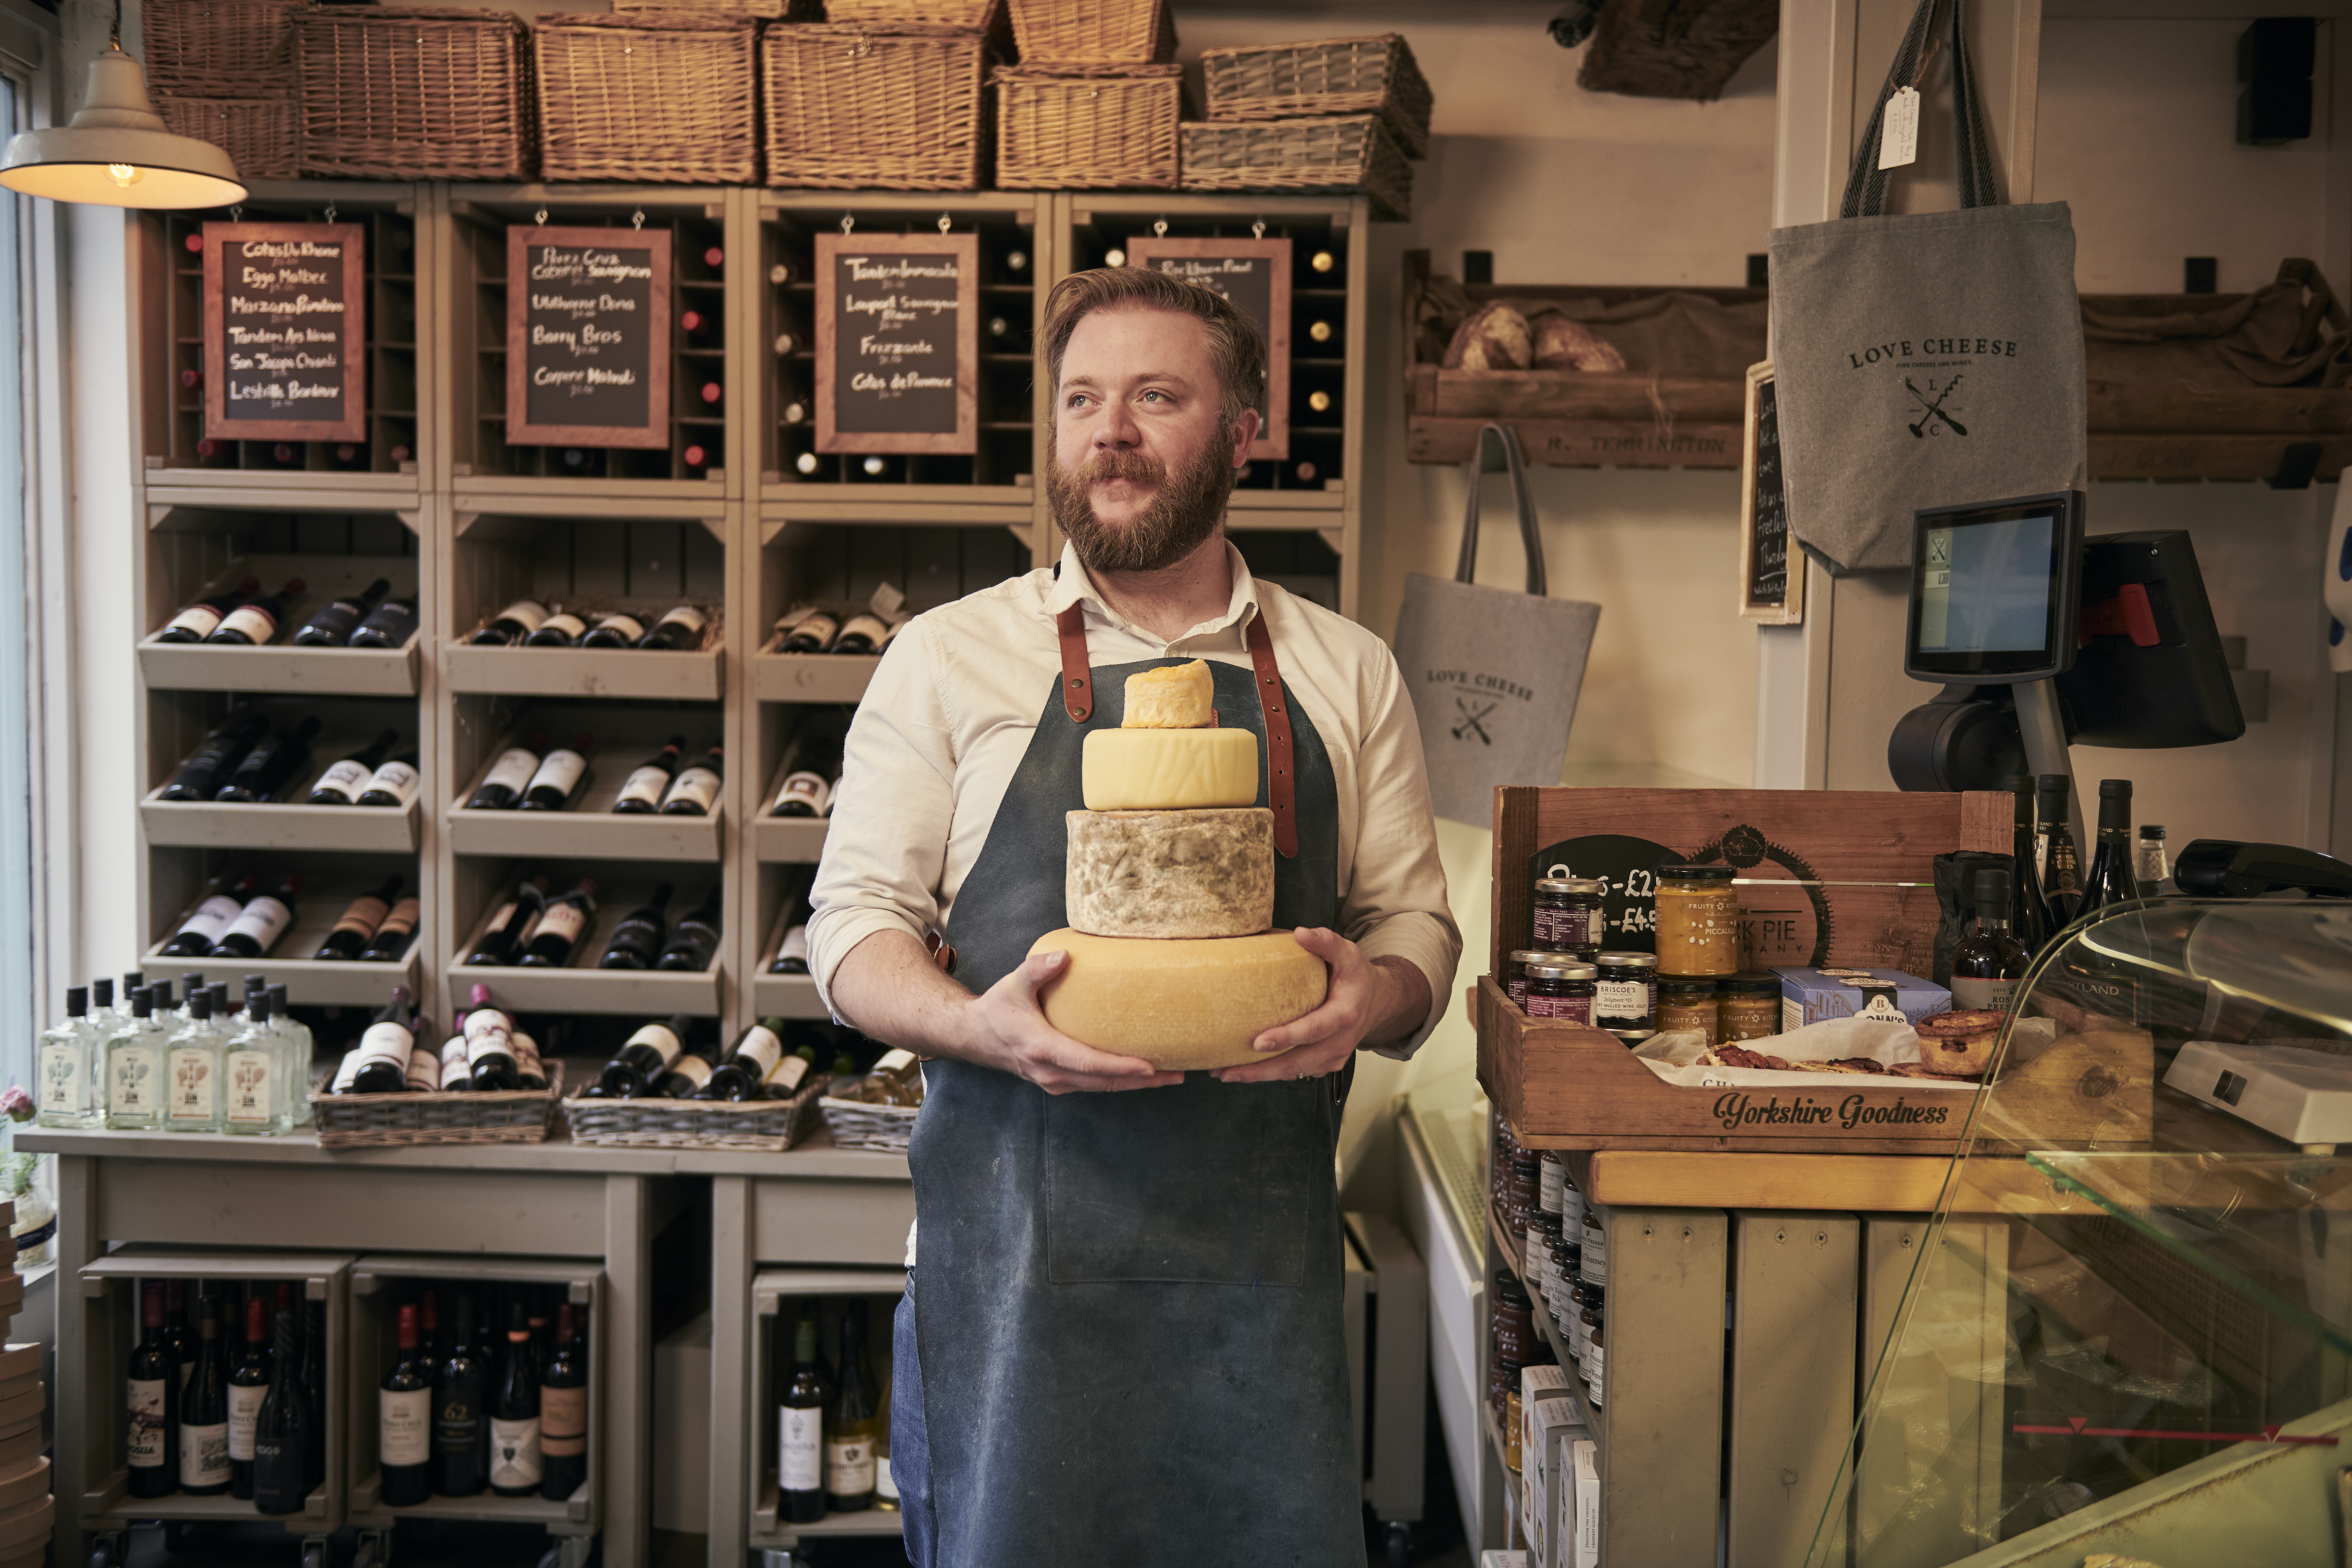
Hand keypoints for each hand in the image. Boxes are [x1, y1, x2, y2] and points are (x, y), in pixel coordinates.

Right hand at [966, 948, 1183, 1095]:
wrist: (975, 1037)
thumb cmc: (998, 1009)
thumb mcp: (1013, 984)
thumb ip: (1037, 969)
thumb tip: (1064, 955)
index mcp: (1042, 1048)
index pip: (1088, 1063)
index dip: (1120, 1066)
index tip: (1150, 1066)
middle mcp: (1051, 1072)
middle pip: (1103, 1082)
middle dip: (1142, 1080)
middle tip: (1178, 1074)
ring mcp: (1055, 1082)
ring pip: (1102, 1088)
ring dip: (1135, 1084)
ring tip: (1170, 1076)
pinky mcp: (1059, 1082)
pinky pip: (1094, 1085)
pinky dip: (1119, 1081)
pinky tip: (1142, 1074)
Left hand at [1213, 927, 1384, 1085]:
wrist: (1376, 1002)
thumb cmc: (1356, 976)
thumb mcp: (1348, 953)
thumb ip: (1325, 941)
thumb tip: (1299, 933)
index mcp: (1344, 1015)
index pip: (1313, 1029)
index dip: (1287, 1037)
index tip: (1258, 1042)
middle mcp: (1339, 1042)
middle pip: (1297, 1062)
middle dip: (1261, 1069)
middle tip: (1225, 1071)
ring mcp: (1332, 1058)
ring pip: (1293, 1072)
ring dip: (1259, 1075)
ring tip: (1224, 1073)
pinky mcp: (1324, 1065)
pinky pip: (1295, 1072)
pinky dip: (1270, 1073)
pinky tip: (1245, 1069)